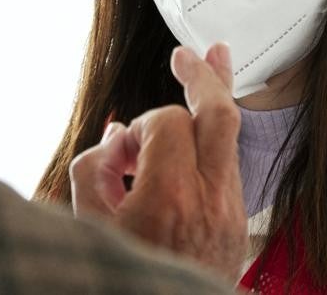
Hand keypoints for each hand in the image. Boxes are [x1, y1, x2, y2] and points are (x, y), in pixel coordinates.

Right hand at [70, 43, 247, 282]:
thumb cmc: (125, 272)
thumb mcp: (89, 224)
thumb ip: (93, 168)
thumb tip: (118, 135)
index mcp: (169, 199)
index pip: (167, 122)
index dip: (140, 125)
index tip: (120, 153)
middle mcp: (208, 201)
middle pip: (221, 115)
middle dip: (204, 77)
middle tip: (185, 55)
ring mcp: (229, 213)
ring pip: (232, 138)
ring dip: (215, 100)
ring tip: (211, 60)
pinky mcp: (236, 223)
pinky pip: (227, 166)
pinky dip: (212, 142)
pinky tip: (205, 120)